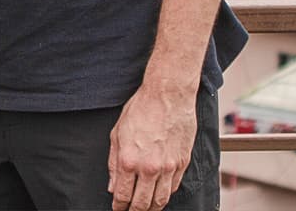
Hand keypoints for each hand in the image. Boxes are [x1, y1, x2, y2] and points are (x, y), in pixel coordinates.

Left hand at [107, 83, 195, 210]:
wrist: (167, 96)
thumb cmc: (141, 109)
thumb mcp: (117, 133)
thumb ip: (113, 162)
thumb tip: (113, 185)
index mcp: (129, 160)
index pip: (123, 195)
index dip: (119, 207)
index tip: (117, 209)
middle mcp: (149, 168)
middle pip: (142, 204)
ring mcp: (168, 168)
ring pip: (160, 201)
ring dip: (151, 208)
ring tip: (144, 208)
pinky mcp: (182, 165)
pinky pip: (173, 188)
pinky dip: (165, 195)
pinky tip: (159, 194)